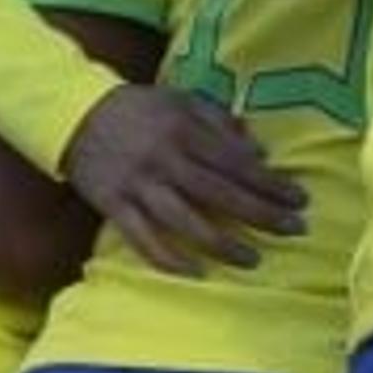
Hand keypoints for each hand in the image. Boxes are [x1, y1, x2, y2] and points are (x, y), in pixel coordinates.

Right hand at [59, 85, 312, 274]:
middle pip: (219, 194)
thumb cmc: (139, 108)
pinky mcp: (113, 205)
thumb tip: (258, 152)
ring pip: (185, 221)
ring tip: (253, 259)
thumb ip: (220, 122)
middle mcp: (164, 159)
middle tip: (294, 230)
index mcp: (184, 130)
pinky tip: (196, 272)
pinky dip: (168, 258)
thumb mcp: (181, 100)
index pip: (236, 162)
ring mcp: (137, 185)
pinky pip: (142, 238)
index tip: (298, 199)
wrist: (73, 114)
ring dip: (222, 244)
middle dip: (260, 214)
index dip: (270, 183)